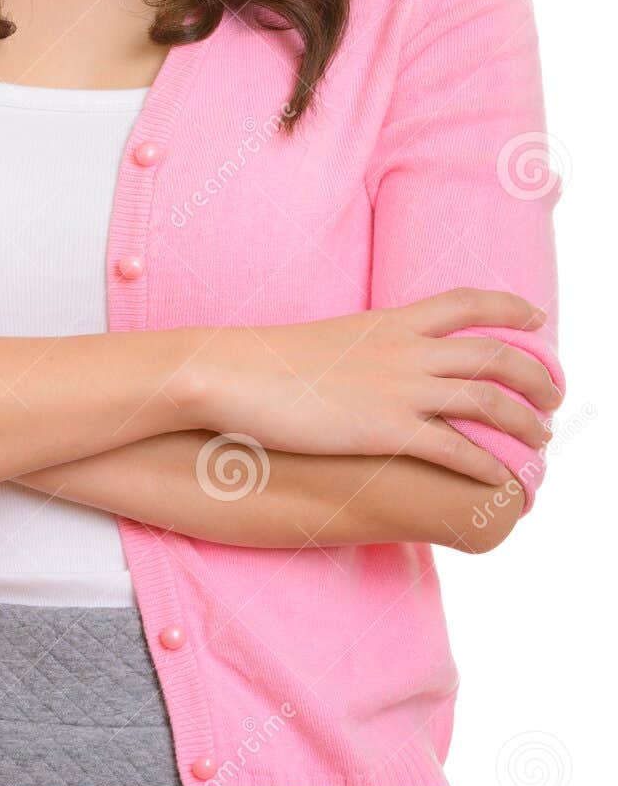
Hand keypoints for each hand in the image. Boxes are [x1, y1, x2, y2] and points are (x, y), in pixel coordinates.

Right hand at [184, 287, 562, 486]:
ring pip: (489, 400)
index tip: (537, 318)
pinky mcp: (387, 430)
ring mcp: (399, 389)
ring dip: (525, 423)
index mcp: (390, 322)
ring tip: (541, 442)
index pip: (464, 303)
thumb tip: (366, 364)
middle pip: (494, 353)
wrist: (231, 372)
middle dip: (535, 374)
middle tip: (554, 395)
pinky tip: (504, 482)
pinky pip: (458, 449)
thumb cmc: (265, 362)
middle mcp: (406, 350)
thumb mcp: (328, 341)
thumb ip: (361, 350)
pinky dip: (490, 466)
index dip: (508, 308)